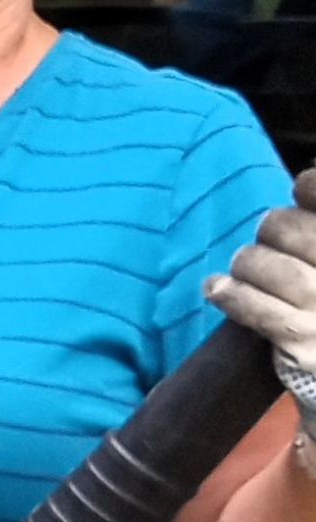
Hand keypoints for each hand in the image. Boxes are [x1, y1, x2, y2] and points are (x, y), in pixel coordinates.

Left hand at [206, 169, 315, 418]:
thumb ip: (313, 223)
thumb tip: (304, 178)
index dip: (310, 187)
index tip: (300, 190)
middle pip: (290, 230)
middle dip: (270, 232)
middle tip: (268, 244)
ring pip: (269, 268)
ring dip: (247, 265)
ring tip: (245, 271)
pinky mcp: (302, 342)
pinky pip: (256, 309)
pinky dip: (231, 295)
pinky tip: (215, 288)